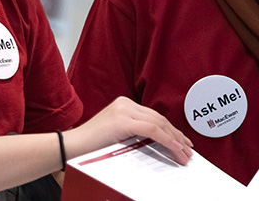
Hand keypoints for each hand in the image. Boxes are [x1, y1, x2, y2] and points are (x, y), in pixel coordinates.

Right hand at [67, 96, 193, 164]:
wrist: (70, 147)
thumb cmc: (90, 147)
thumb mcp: (117, 136)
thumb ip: (134, 134)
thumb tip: (156, 144)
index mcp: (124, 105)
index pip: (154, 117)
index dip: (171, 130)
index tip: (181, 142)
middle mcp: (125, 104)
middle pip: (159, 119)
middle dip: (177, 135)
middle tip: (187, 149)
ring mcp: (124, 110)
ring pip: (159, 123)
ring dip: (175, 140)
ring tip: (184, 154)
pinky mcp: (123, 120)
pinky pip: (152, 130)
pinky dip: (167, 140)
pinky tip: (175, 149)